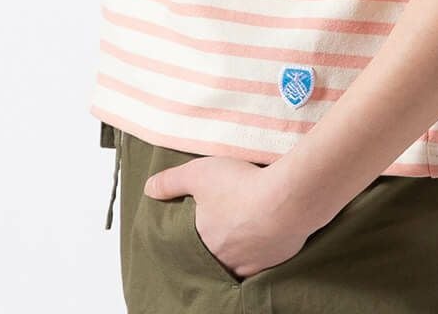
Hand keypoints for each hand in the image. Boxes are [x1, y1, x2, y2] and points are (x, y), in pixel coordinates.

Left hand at [144, 155, 320, 280]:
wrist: (287, 199)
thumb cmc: (242, 186)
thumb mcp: (198, 173)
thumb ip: (171, 182)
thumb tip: (149, 190)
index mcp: (205, 243)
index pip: (194, 247)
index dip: (199, 235)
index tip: (203, 226)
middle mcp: (226, 260)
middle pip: (218, 256)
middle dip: (220, 244)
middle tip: (225, 229)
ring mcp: (253, 264)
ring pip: (241, 261)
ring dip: (242, 248)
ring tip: (246, 231)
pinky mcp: (276, 260)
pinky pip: (265, 260)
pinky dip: (264, 249)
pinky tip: (268, 234)